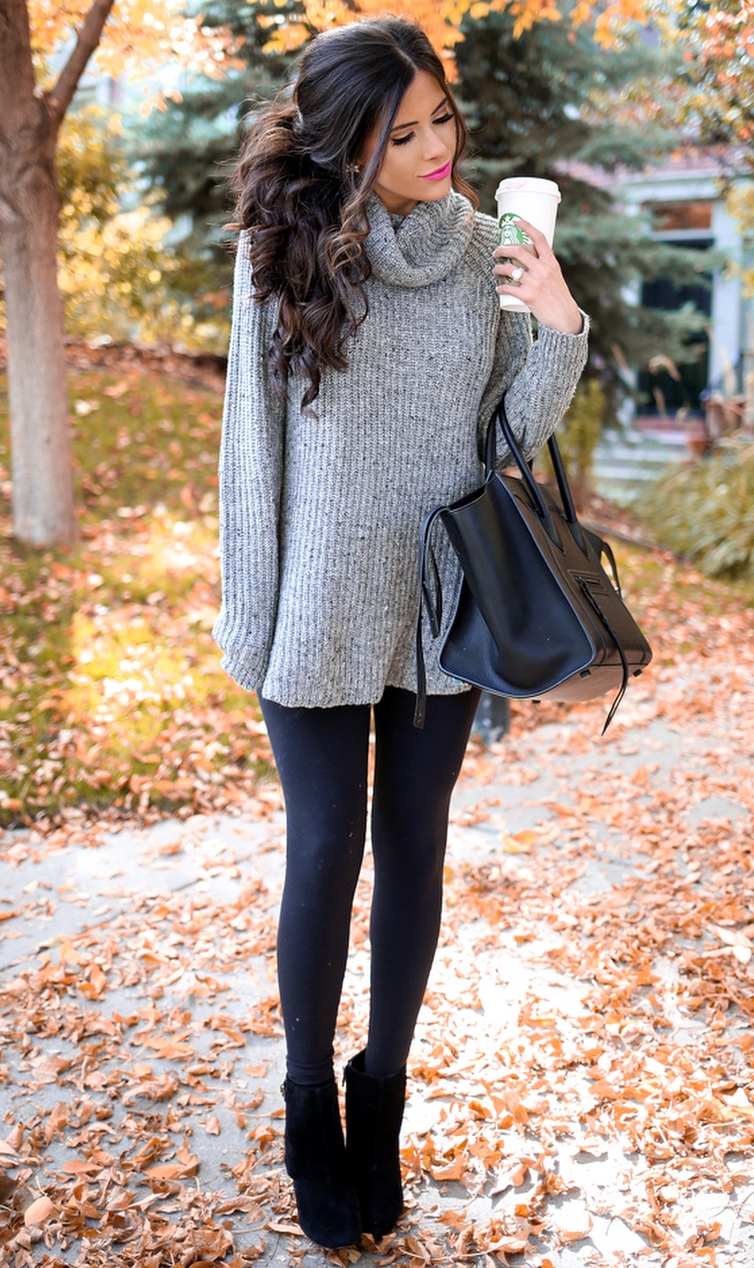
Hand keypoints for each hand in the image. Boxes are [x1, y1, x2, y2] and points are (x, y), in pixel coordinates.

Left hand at [493, 218, 582, 334]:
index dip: (526, 226)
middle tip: (496, 252)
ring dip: (498, 268)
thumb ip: (544, 266)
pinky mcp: (529, 296)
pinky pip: (509, 287)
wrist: (565, 318)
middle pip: (517, 251)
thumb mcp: (556, 276)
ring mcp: (535, 283)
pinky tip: (498, 288)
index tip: (516, 221)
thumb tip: (530, 257)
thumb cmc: (558, 297)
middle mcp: (543, 270)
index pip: (539, 238)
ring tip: (495, 270)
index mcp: (551, 262)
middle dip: (502, 249)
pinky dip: (501, 287)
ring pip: (509, 269)